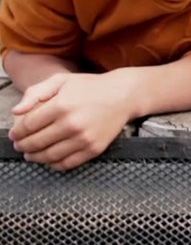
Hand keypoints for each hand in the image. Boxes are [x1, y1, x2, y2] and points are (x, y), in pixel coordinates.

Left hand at [8, 71, 132, 170]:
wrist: (123, 96)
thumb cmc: (91, 87)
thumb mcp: (61, 81)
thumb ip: (35, 93)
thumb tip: (16, 112)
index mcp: (61, 105)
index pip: (28, 126)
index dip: (17, 132)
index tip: (14, 134)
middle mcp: (72, 124)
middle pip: (36, 143)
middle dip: (23, 146)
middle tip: (19, 145)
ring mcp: (84, 139)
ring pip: (49, 156)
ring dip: (35, 157)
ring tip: (31, 154)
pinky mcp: (94, 149)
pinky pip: (68, 163)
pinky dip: (54, 164)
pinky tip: (49, 159)